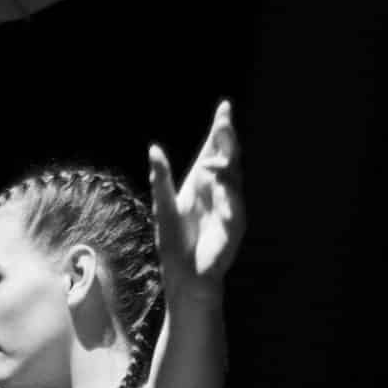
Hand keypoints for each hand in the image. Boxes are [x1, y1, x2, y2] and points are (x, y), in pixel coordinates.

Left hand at [147, 99, 245, 292]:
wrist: (185, 279)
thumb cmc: (175, 245)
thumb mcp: (164, 207)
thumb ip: (161, 179)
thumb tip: (154, 149)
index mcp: (203, 185)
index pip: (214, 152)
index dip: (219, 131)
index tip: (224, 108)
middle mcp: (220, 193)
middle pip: (228, 160)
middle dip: (227, 140)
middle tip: (224, 120)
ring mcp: (230, 210)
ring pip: (233, 180)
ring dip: (228, 160)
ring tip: (223, 141)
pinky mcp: (233, 230)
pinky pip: (234, 208)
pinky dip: (229, 194)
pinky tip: (223, 178)